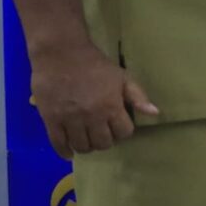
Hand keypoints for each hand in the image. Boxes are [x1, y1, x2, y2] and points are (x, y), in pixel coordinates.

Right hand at [29, 42, 158, 158]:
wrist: (61, 53)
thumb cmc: (94, 64)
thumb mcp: (122, 77)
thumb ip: (138, 96)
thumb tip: (154, 113)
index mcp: (111, 106)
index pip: (123, 133)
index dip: (123, 132)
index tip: (119, 126)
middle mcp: (91, 117)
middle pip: (103, 143)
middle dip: (106, 141)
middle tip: (102, 134)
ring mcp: (70, 119)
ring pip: (82, 146)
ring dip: (87, 146)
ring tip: (87, 140)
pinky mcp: (50, 119)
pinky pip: (58, 143)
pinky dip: (65, 151)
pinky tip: (69, 151)